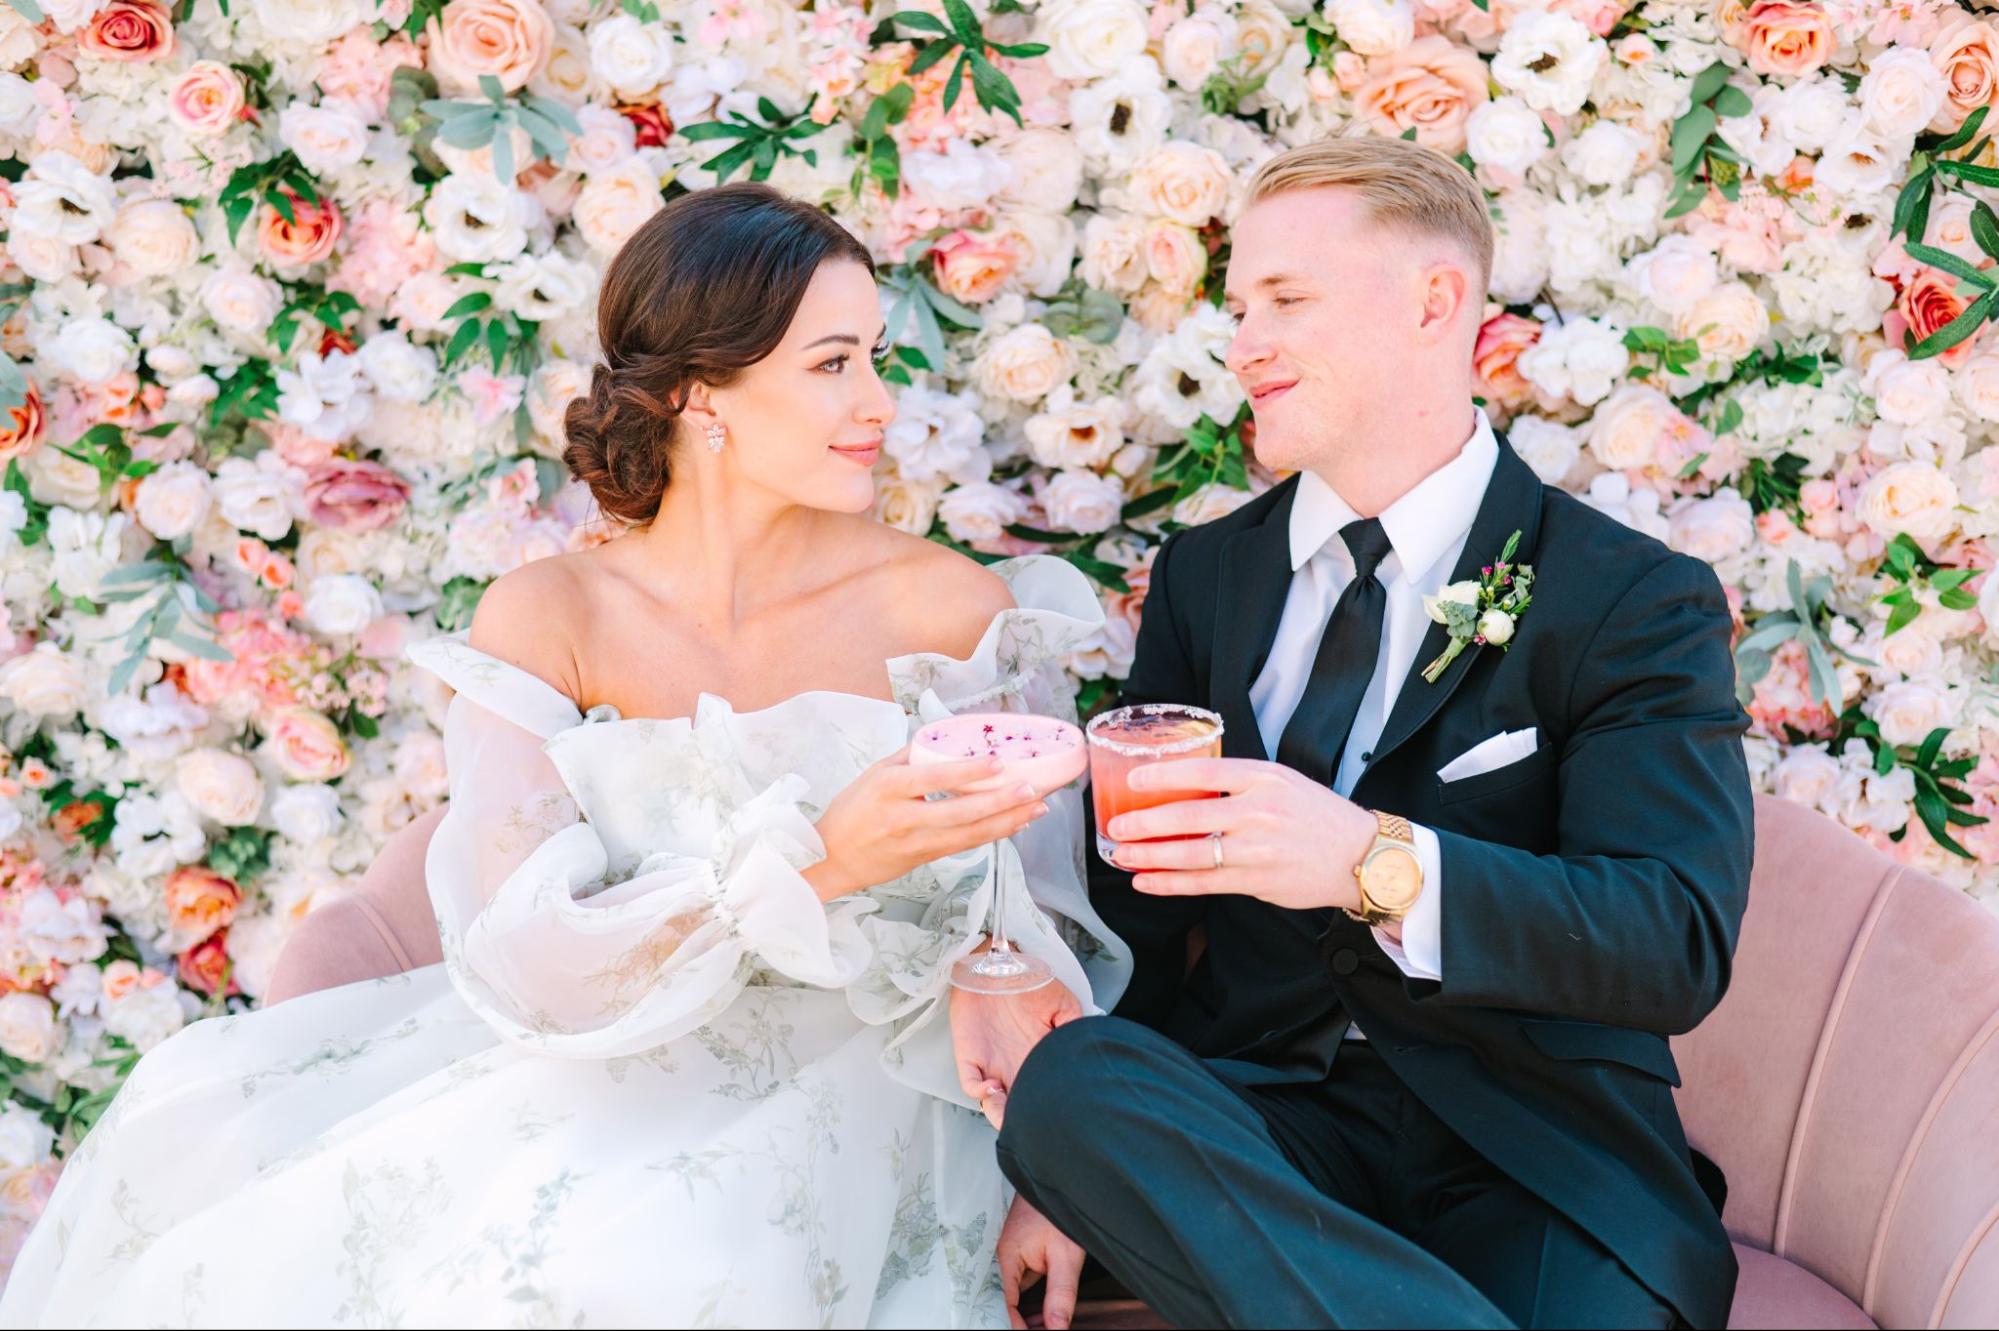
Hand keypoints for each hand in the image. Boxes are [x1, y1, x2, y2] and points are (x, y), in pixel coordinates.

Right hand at [805, 747, 1049, 901]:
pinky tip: (1015, 824)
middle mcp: (904, 817)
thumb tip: (947, 737)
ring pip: (969, 834)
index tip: (998, 762)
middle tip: (1034, 790)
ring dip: (1007, 821)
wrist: (831, 859)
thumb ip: (911, 755)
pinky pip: (965, 845)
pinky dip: (992, 834)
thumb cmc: (852, 810)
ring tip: (1037, 808)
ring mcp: (916, 842)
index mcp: (889, 788)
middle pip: (960, 812)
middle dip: (1001, 802)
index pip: (934, 778)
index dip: (968, 771)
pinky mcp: (925, 858)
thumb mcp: (875, 773)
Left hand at [951, 972, 1081, 1128]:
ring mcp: (993, 1065)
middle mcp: (1018, 1066)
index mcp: (1041, 1057)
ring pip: (995, 1105)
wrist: (996, 961)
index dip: (1050, 1106)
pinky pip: (971, 1085)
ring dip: (1000, 1113)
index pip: (1046, 1093)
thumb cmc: (1028, 980)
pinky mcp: (970, 1057)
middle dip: (1024, 1118)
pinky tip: (991, 1087)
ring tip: (1008, 1106)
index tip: (1056, 1110)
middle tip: (1030, 1117)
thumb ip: (1073, 1029)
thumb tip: (1083, 1054)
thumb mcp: (1063, 1003)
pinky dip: (980, 1093)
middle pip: (1020, 1107)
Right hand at [997, 1194, 1085, 1330]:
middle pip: (1003, 1301)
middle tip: (1045, 1329)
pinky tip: (1045, 1309)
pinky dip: (1029, 1297)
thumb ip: (1060, 1294)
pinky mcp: (1017, 1250)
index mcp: (1005, 1257)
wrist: (1060, 1178)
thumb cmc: (1059, 1211)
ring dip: (1026, 1311)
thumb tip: (1056, 1329)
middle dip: (1021, 1321)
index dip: (1016, 1326)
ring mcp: (1007, 1253)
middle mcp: (1000, 1256)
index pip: (1003, 1304)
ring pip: (1011, 1293)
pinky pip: (1018, 1281)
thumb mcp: (1066, 1256)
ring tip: (1047, 1324)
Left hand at [1108, 757, 1374, 911]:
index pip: (1203, 772)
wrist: (1360, 854)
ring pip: (1192, 854)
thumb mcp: (1282, 781)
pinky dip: (1170, 883)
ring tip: (1121, 856)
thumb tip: (1183, 786)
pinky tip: (1146, 881)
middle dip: (1145, 822)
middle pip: (1190, 816)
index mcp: (1263, 777)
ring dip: (1150, 856)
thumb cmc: (1316, 815)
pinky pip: (1204, 883)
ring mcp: (1258, 849)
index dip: (1163, 775)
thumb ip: (1238, 782)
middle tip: (1116, 825)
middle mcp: (1259, 811)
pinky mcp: (1257, 880)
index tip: (1133, 780)